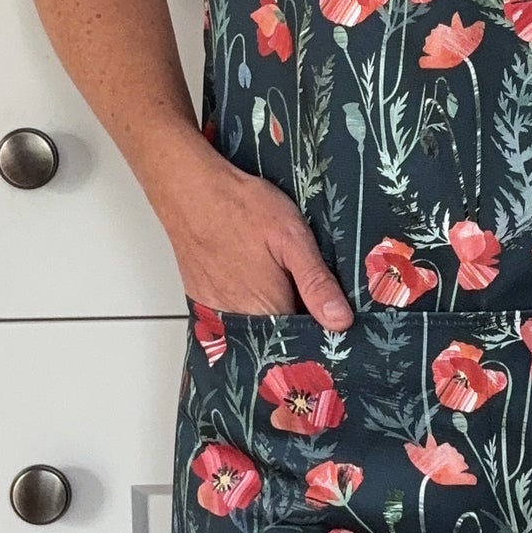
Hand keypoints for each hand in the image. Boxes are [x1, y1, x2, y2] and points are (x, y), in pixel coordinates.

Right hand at [144, 130, 353, 329]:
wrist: (190, 190)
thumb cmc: (243, 208)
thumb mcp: (293, 239)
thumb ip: (316, 283)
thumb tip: (340, 322)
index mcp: (267, 309)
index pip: (303, 342)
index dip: (321, 334)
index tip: (338, 323)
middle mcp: (239, 319)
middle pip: (278, 338)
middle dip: (299, 325)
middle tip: (314, 298)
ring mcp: (217, 312)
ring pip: (257, 328)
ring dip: (275, 316)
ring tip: (286, 287)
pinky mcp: (203, 300)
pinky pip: (235, 317)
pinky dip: (251, 307)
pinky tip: (259, 283)